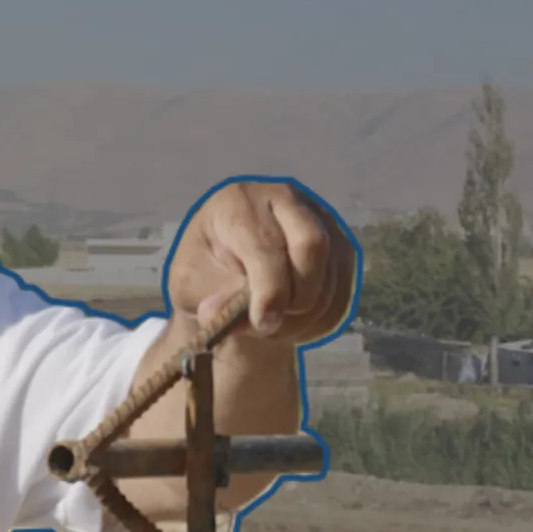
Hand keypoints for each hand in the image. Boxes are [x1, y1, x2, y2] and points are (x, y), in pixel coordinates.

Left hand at [168, 181, 355, 344]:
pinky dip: (320, 321)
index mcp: (239, 202)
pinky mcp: (339, 247)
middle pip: (312, 246)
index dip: (269, 287)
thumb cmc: (204, 269)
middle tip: (268, 326)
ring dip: (304, 317)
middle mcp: (284, 201)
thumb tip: (217, 312)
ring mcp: (318, 221)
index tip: (263, 322)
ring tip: (271, 330)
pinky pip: (343, 292)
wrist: (226, 269)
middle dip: (295, 297)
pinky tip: (292, 327)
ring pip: (331, 274)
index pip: (266, 242)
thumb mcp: (190, 283)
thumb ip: (206, 295)